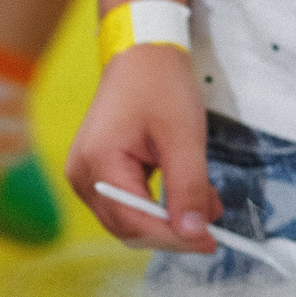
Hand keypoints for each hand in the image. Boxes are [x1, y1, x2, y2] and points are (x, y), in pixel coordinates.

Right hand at [66, 45, 217, 250]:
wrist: (140, 55)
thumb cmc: (158, 86)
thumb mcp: (183, 137)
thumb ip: (188, 188)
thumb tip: (195, 233)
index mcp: (98, 163)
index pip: (134, 221)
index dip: (175, 237)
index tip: (212, 240)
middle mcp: (82, 175)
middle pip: (127, 228)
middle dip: (171, 232)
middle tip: (213, 226)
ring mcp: (85, 175)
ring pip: (127, 222)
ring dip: (166, 222)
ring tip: (204, 204)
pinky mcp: (96, 173)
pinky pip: (125, 205)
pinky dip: (156, 209)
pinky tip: (183, 195)